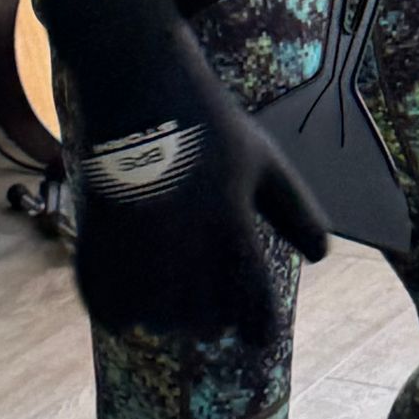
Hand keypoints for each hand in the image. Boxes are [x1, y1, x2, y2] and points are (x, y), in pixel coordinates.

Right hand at [39, 0, 326, 345]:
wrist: (137, 86)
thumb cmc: (208, 124)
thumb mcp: (263, 160)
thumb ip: (296, 211)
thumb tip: (321, 256)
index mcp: (231, 228)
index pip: (255, 312)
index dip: (260, 328)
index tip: (256, 333)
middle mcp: (184, 248)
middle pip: (206, 324)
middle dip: (212, 315)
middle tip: (209, 294)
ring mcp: (136, 251)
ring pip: (160, 323)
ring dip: (168, 314)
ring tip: (170, 282)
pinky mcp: (96, 249)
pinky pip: (112, 313)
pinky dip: (122, 307)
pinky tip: (132, 281)